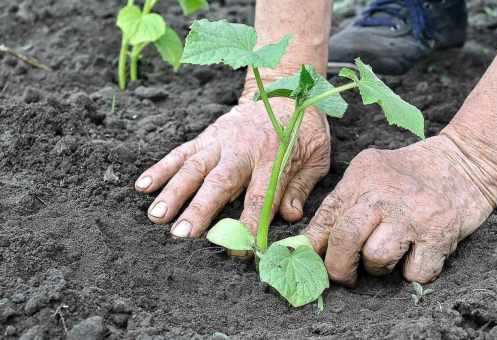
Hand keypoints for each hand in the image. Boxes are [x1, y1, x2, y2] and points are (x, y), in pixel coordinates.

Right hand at [135, 97, 329, 237]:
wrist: (284, 90)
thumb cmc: (302, 129)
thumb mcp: (316, 156)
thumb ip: (301, 186)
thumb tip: (291, 217)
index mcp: (274, 157)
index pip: (260, 196)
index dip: (250, 224)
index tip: (240, 250)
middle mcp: (243, 149)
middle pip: (219, 182)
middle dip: (199, 209)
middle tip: (181, 234)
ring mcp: (220, 141)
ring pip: (193, 167)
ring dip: (173, 192)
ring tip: (156, 216)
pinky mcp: (206, 136)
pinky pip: (181, 152)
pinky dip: (161, 168)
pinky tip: (142, 186)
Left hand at [303, 135, 494, 285]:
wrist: (465, 163)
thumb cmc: (410, 175)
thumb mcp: (370, 175)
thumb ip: (341, 204)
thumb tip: (309, 244)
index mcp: (361, 179)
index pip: (325, 218)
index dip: (313, 247)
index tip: (312, 262)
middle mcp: (384, 195)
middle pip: (346, 240)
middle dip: (339, 267)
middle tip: (345, 274)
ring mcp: (413, 215)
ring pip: (376, 259)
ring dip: (379, 268)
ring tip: (390, 253)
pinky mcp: (440, 235)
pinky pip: (414, 274)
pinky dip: (413, 273)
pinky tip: (417, 254)